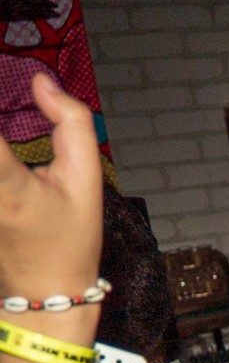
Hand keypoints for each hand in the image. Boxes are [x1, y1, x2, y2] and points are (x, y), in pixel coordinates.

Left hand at [0, 74, 103, 339]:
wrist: (44, 290)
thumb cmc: (69, 236)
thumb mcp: (87, 181)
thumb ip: (72, 123)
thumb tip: (42, 82)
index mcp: (9, 188)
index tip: (1, 72)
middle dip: (2, 126)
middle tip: (3, 81)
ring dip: (3, 142)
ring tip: (11, 137)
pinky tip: (8, 147)